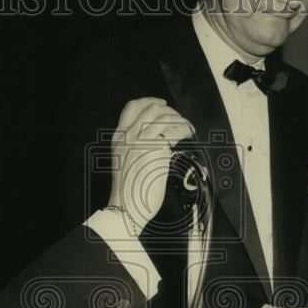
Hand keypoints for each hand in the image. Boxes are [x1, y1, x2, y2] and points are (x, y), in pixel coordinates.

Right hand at [108, 97, 193, 232]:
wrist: (126, 206)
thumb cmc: (129, 191)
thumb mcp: (126, 162)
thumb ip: (136, 147)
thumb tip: (158, 139)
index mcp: (118, 138)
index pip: (131, 107)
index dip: (148, 101)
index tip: (161, 103)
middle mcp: (128, 135)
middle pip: (151, 109)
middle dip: (169, 110)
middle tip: (179, 119)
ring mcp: (140, 140)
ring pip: (163, 116)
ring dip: (179, 119)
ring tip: (187, 127)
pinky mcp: (154, 149)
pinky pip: (173, 129)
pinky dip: (184, 128)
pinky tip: (189, 133)